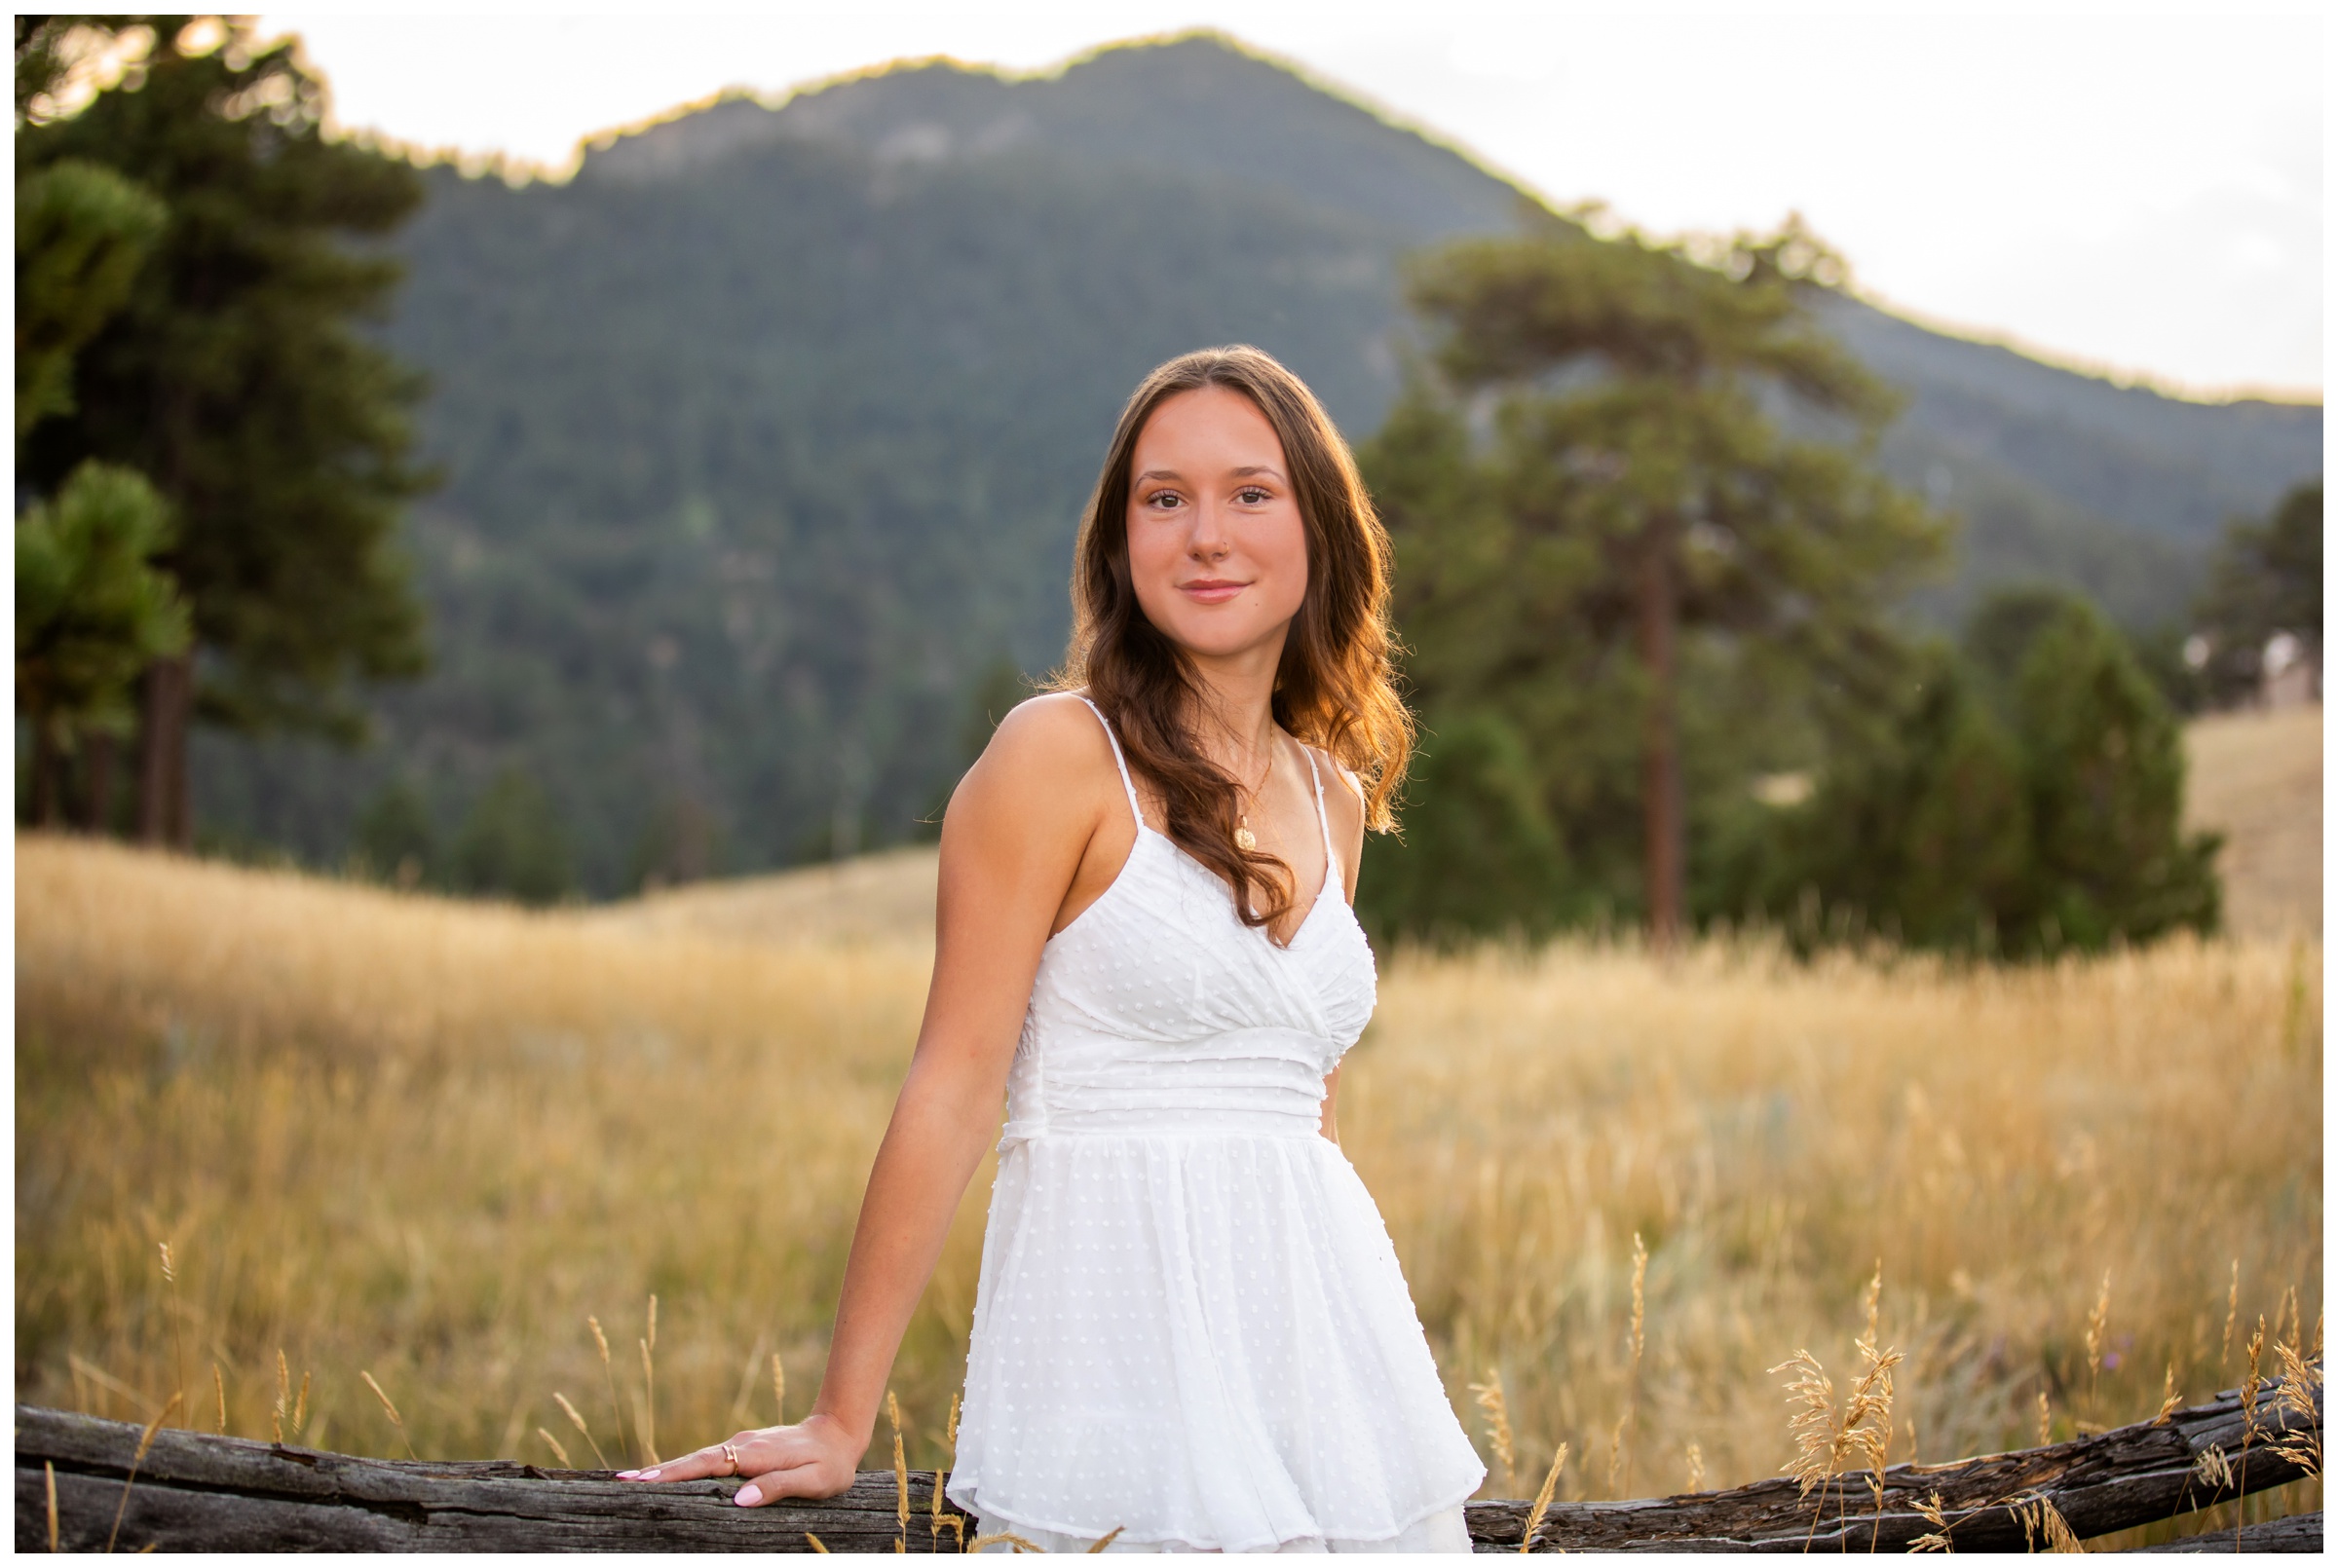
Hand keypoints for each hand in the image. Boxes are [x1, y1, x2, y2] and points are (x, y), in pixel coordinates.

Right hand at [614, 1412, 864, 1505]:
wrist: (839, 1432)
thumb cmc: (830, 1463)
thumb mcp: (814, 1480)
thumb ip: (779, 1486)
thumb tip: (741, 1500)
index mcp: (756, 1454)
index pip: (708, 1465)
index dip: (676, 1474)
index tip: (645, 1480)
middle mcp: (743, 1446)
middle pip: (694, 1461)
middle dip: (659, 1472)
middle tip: (622, 1483)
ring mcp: (741, 1446)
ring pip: (698, 1460)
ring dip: (666, 1470)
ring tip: (633, 1482)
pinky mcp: (742, 1450)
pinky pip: (708, 1461)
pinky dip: (683, 1469)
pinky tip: (667, 1478)